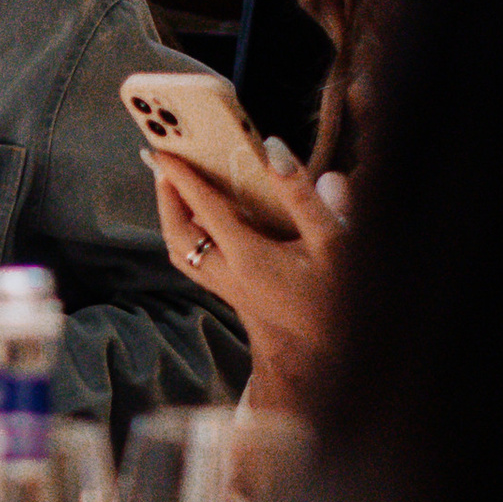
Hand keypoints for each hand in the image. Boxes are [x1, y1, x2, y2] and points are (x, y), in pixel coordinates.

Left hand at [146, 142, 342, 418]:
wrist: (337, 351)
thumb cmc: (341, 296)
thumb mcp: (331, 240)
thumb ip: (302, 195)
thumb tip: (274, 151)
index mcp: (248, 258)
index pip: (203, 208)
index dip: (181, 176)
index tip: (163, 150)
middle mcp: (229, 276)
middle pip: (177, 234)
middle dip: (165, 197)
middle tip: (161, 164)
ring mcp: (229, 290)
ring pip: (181, 253)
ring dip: (172, 220)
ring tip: (174, 189)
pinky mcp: (236, 297)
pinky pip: (196, 265)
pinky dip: (187, 239)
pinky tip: (202, 224)